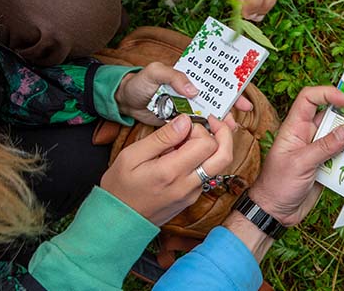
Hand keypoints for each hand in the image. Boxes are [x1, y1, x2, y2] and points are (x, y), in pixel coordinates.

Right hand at [100, 114, 233, 225]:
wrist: (118, 221)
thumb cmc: (119, 189)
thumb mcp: (132, 156)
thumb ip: (162, 138)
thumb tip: (185, 122)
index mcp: (171, 172)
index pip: (207, 144)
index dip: (201, 128)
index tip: (186, 124)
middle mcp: (187, 185)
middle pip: (225, 156)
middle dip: (222, 134)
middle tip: (210, 123)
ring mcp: (192, 193)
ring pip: (219, 165)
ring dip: (215, 146)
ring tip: (195, 137)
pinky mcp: (192, 197)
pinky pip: (208, 174)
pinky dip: (204, 159)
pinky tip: (186, 153)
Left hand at [114, 62, 252, 126]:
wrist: (124, 101)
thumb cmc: (140, 82)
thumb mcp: (155, 72)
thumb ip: (174, 76)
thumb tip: (194, 90)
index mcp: (191, 77)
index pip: (217, 82)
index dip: (233, 90)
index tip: (244, 103)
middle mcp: (193, 92)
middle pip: (217, 102)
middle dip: (229, 112)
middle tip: (234, 125)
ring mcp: (188, 108)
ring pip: (209, 117)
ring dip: (219, 125)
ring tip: (224, 135)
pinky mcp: (180, 123)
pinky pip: (196, 128)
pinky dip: (205, 134)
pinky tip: (211, 141)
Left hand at [248, 86, 343, 225]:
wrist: (275, 212)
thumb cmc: (277, 185)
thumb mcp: (300, 164)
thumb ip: (324, 147)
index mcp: (295, 128)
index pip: (309, 99)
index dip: (327, 93)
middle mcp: (307, 135)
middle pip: (330, 115)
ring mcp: (317, 150)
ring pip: (339, 135)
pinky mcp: (326, 165)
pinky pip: (343, 154)